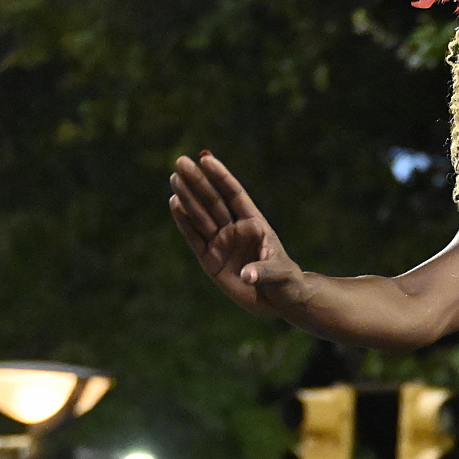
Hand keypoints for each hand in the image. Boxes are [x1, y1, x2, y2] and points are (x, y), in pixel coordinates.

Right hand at [169, 152, 296, 312]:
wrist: (276, 300)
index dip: (221, 177)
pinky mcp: (210, 259)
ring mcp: (221, 243)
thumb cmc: (284, 281)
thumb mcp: (279, 274)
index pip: (234, 195)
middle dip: (198, 181)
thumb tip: (247, 275)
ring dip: (187, 197)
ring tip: (174, 178)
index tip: (206, 159)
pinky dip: (184, 222)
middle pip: (213, 201)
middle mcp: (234, 229)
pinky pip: (194, 238)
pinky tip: (175, 204)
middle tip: (181, 162)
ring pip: (200, 216)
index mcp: (254, 224)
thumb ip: (263, 271)